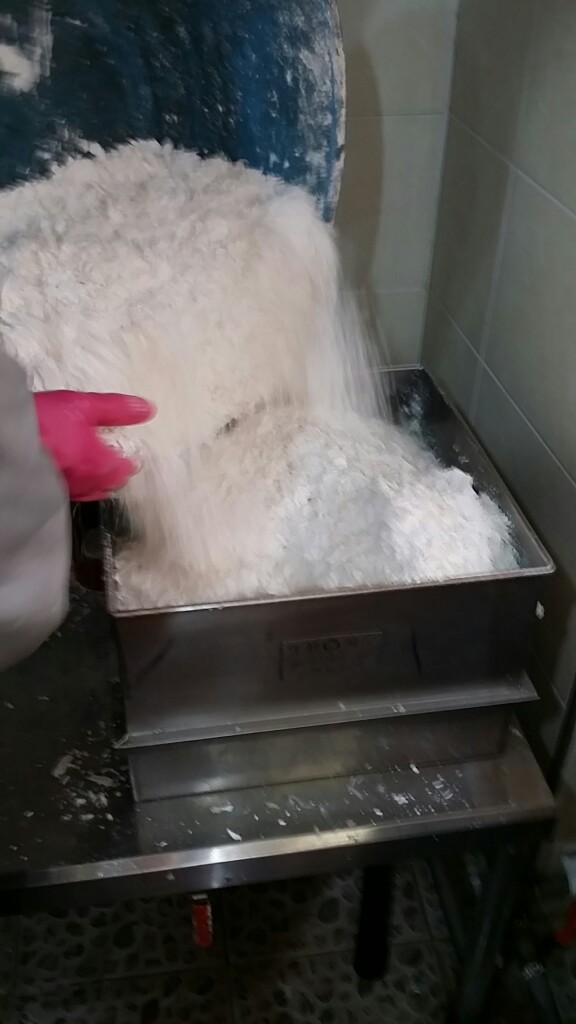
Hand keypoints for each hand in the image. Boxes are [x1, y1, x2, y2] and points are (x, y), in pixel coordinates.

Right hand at [33, 391, 154, 501]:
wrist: (7, 439)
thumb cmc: (42, 422)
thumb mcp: (83, 405)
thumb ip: (116, 409)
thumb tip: (145, 409)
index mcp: (101, 463)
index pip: (127, 468)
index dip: (130, 458)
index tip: (129, 451)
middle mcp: (87, 482)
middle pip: (112, 483)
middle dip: (115, 471)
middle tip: (114, 457)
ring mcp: (68, 489)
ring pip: (92, 490)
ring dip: (97, 480)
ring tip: (93, 465)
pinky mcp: (50, 491)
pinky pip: (72, 491)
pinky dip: (77, 483)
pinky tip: (70, 472)